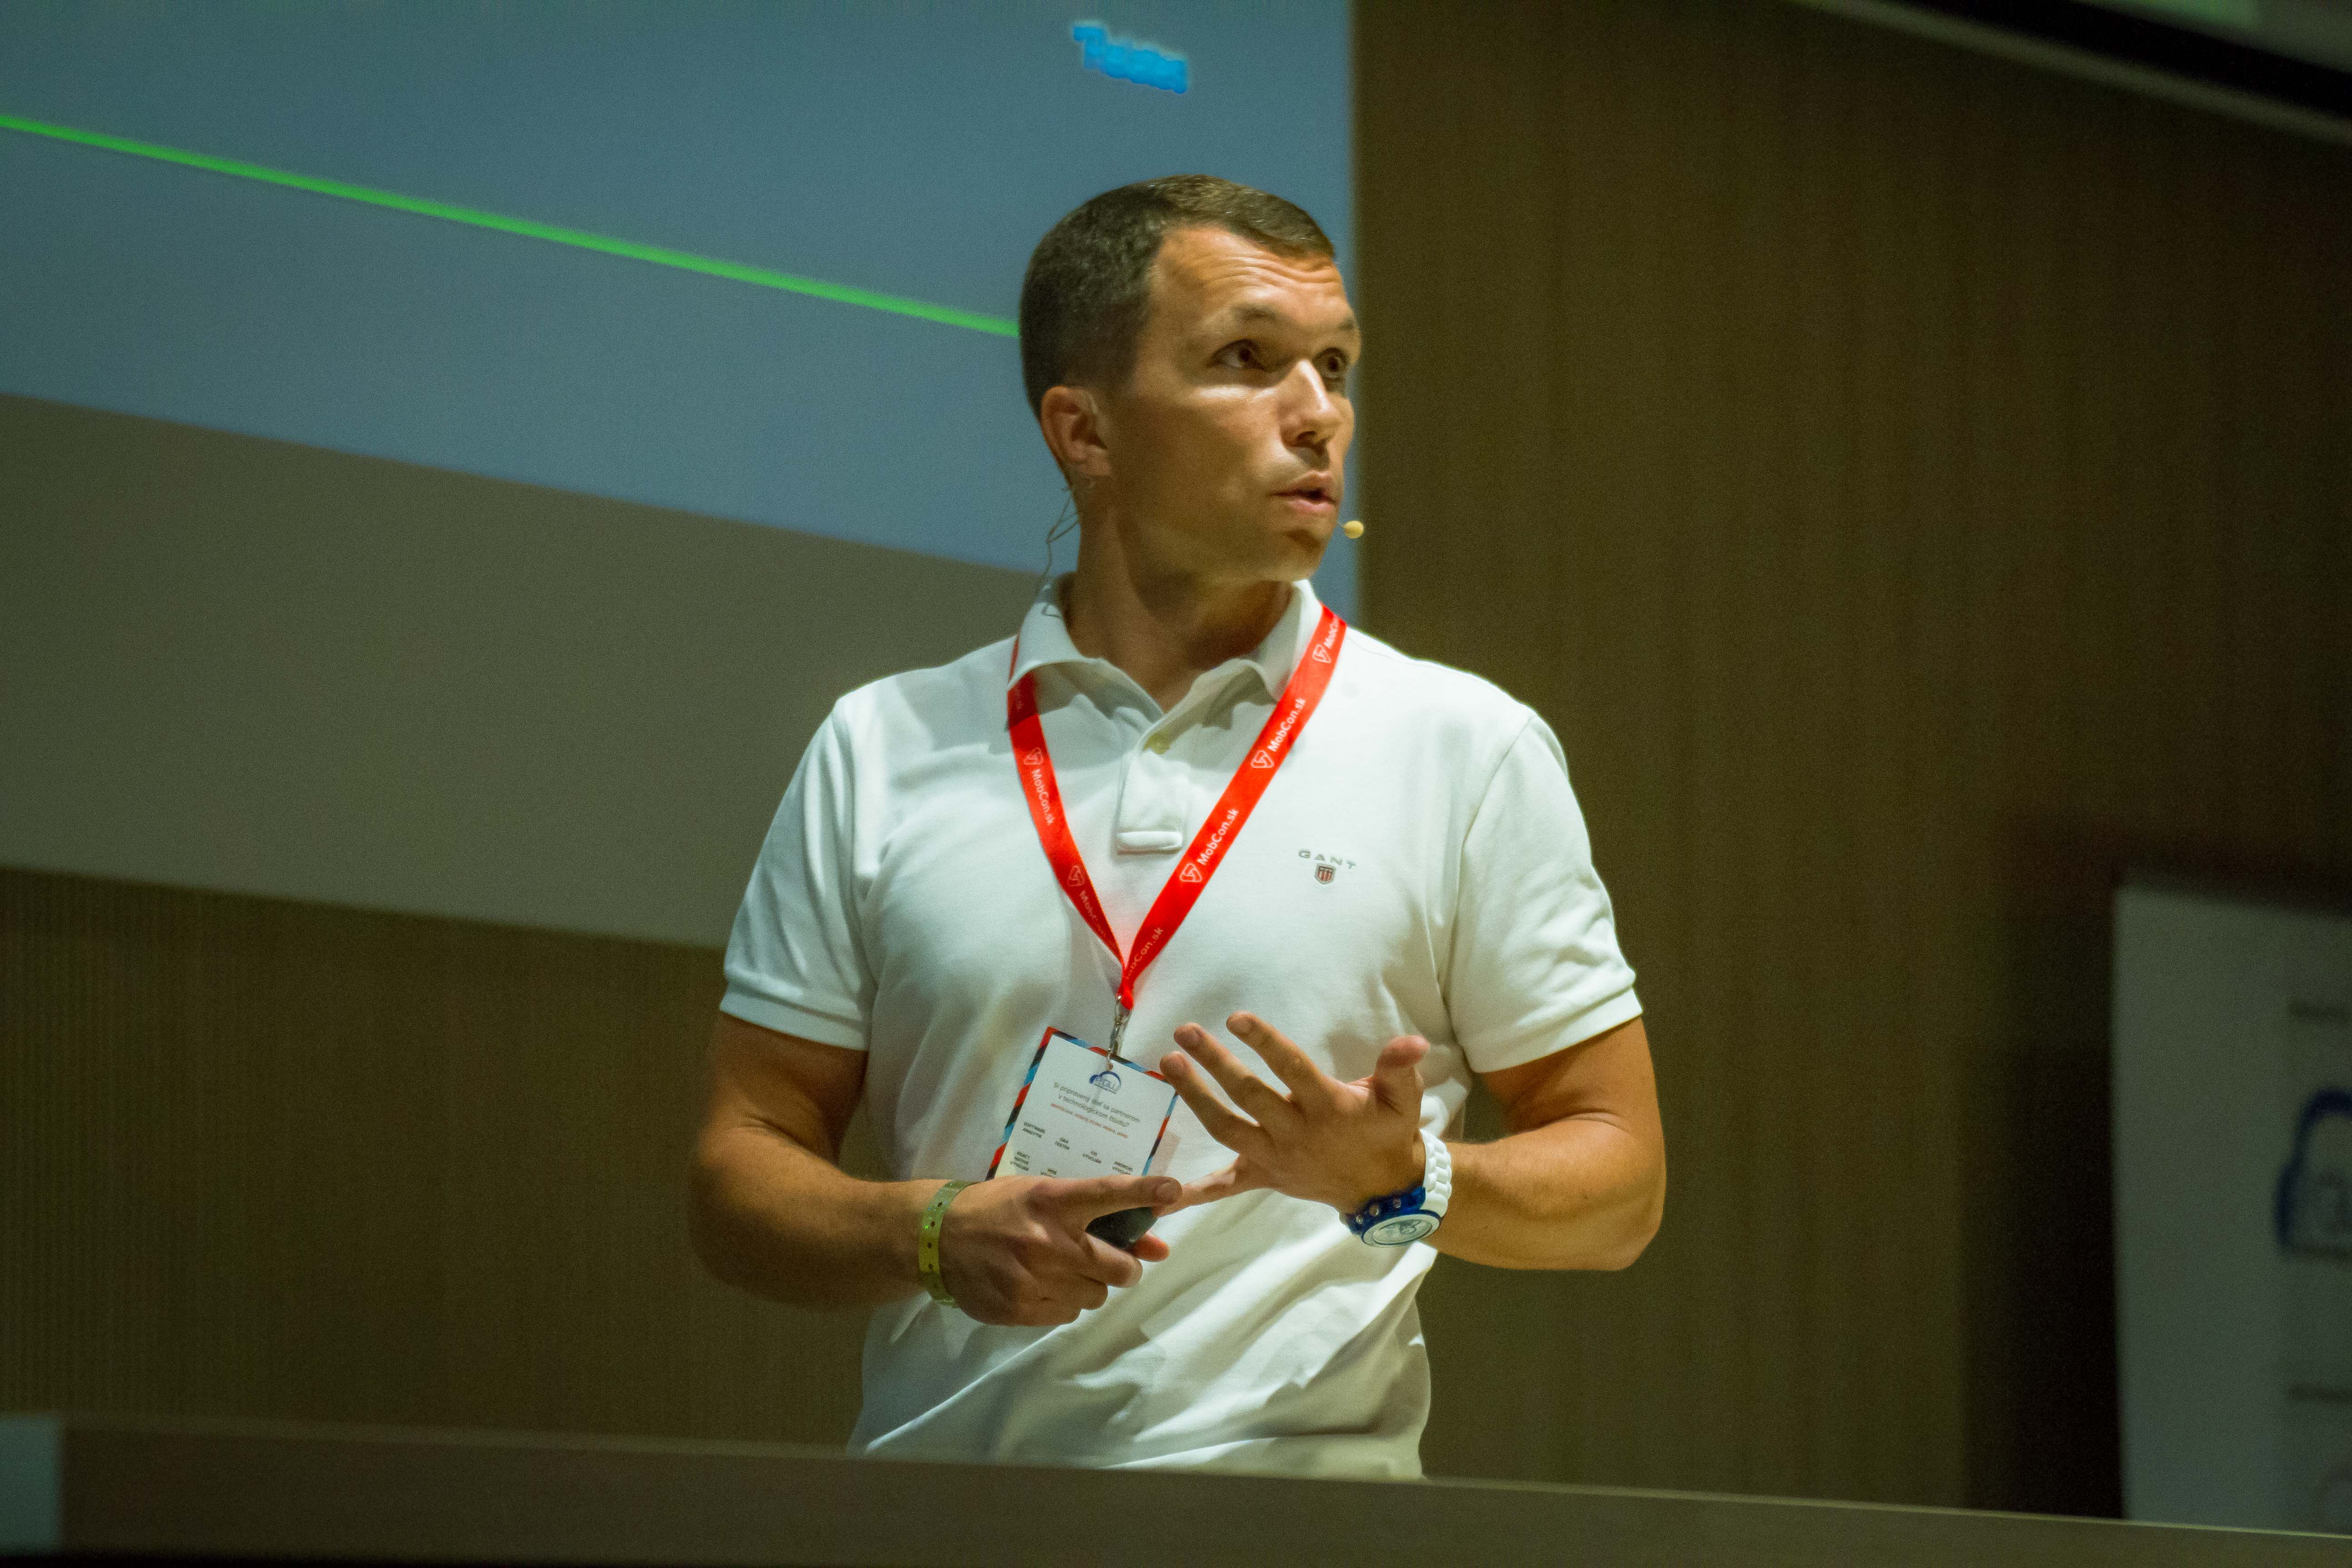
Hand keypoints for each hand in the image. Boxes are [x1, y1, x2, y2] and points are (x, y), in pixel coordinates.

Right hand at [936, 1174, 1180, 1326]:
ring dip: (1090, 1285)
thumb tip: (1156, 1246)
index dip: (1145, 1193)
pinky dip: (1064, 1302)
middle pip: (1119, 1267)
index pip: (1107, 1194)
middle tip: (1111, 1261)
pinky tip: (1041, 1285)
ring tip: (1061, 1269)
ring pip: (1097, 1296)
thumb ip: (1098, 1218)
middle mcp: (1046, 1240)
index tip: (1175, 1191)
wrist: (937, 1239)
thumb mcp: (1042, 1196)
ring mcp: (1033, 1279)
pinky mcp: (1020, 1309)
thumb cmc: (998, 1209)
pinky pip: (1069, 1315)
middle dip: (1124, 1266)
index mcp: (1051, 1201)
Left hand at [1160, 1012, 1428, 1213]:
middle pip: (1249, 1096)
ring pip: (1227, 1128)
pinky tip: (1158, 1196)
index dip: (1266, 1043)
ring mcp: (1274, 1157)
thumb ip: (1400, 1068)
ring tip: (1171, 1064)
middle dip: (1216, 1064)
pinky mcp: (1262, 1176)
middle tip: (1186, 1032)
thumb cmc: (1388, 1132)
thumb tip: (1412, 1041)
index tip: (1237, 1018)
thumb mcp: (1403, 1099)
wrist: (1382, 1188)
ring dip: (1195, 1098)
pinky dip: (1193, 1193)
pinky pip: (1224, 1187)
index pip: (1292, 1069)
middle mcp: (1295, 1133)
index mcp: (1327, 1108)